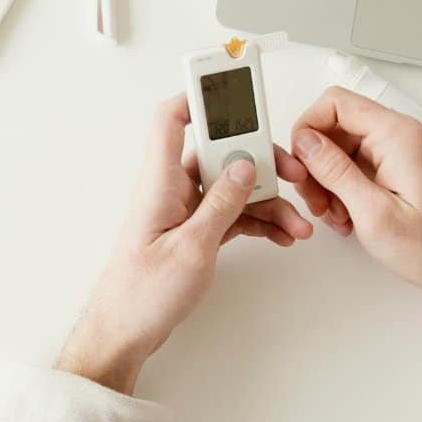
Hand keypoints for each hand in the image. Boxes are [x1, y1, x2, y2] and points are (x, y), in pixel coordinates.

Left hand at [56, 95, 312, 393]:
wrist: (125, 334)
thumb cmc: (142, 294)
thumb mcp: (192, 247)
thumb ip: (221, 203)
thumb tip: (245, 165)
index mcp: (160, 182)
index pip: (170, 120)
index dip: (197, 97)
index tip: (232, 87)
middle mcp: (170, 189)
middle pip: (220, 154)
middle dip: (261, 162)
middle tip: (294, 175)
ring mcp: (182, 211)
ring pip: (233, 189)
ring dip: (267, 202)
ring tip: (297, 225)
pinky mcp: (193, 232)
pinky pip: (231, 214)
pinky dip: (257, 222)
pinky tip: (281, 235)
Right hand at [290, 87, 421, 356]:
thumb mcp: (373, 212)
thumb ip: (336, 171)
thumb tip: (306, 142)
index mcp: (397, 136)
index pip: (336, 103)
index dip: (308, 128)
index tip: (300, 161)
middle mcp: (397, 136)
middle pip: (333, 127)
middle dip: (314, 162)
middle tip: (315, 196)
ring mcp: (394, 151)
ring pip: (337, 148)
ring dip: (325, 180)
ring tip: (333, 212)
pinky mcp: (390, 167)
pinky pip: (350, 165)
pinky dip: (338, 189)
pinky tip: (345, 214)